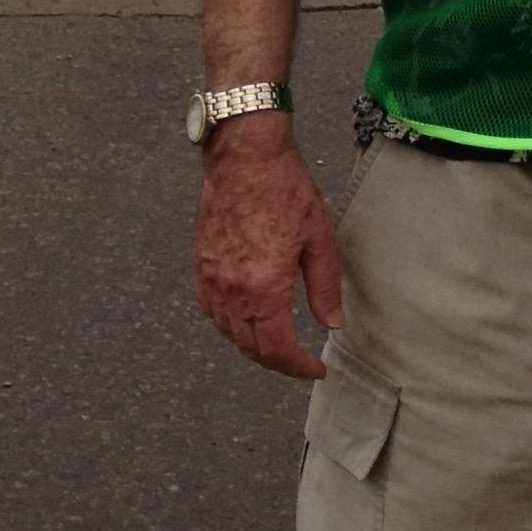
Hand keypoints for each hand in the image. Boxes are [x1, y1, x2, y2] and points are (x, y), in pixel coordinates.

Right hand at [195, 120, 344, 378]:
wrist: (245, 160)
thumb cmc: (287, 192)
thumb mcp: (320, 239)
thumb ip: (324, 287)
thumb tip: (332, 324)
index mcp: (264, 288)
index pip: (277, 348)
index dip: (297, 367)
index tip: (315, 369)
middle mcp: (231, 291)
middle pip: (249, 347)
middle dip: (277, 363)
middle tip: (300, 363)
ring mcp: (210, 280)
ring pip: (227, 333)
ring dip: (252, 347)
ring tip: (278, 346)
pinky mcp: (199, 266)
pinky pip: (210, 311)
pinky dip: (229, 326)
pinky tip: (246, 321)